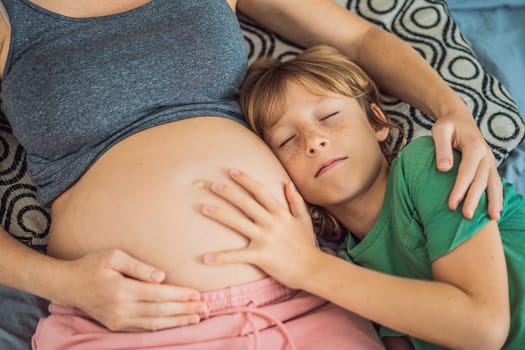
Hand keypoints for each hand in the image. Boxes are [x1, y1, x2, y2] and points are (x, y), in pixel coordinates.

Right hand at [54, 249, 206, 331]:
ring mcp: (118, 320)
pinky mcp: (116, 325)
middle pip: (160, 311)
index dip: (179, 295)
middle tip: (206, 308)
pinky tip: (176, 323)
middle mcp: (121, 308)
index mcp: (121, 290)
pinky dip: (162, 327)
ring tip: (197, 318)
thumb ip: (139, 266)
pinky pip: (143, 328)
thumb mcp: (114, 256)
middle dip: (185, 310)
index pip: (158, 294)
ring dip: (178, 321)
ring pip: (154, 323)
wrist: (68, 284)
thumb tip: (162, 277)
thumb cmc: (93, 264)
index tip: (197, 294)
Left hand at [200, 169, 319, 289]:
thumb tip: (287, 182)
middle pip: (246, 203)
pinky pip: (237, 256)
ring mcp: (265, 239)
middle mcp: (271, 222)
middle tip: (211, 184)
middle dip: (228, 192)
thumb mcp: (304, 219)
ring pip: (238, 223)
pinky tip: (205, 258)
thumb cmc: (307, 244)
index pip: (260, 191)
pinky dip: (221, 257)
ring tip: (203, 208)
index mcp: (280, 212)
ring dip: (220, 215)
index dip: (245, 180)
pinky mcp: (261, 256)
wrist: (312, 269)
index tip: (231, 171)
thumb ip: (295, 200)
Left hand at [431, 112, 501, 219]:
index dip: (460, 189)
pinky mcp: (489, 166)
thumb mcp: (440, 131)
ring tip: (492, 218)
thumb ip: (442, 148)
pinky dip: (497, 196)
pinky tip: (495, 210)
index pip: (467, 172)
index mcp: (474, 146)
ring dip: (493, 201)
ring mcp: (490, 161)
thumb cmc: (447, 125)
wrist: (459, 118)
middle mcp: (486, 155)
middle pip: (481, 180)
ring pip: (494, 183)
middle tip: (467, 217)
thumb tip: (443, 169)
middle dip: (475, 199)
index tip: (452, 205)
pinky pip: (495, 183)